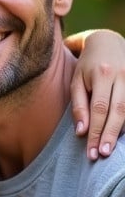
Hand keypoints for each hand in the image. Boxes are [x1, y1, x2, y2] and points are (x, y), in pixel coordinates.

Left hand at [68, 29, 124, 159]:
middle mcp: (122, 76)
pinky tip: (122, 135)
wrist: (108, 41)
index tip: (92, 151)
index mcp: (102, 74)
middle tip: (102, 154)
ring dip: (121, 131)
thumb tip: (81, 132)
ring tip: (112, 149)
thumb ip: (78, 105)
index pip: (99, 109)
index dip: (96, 132)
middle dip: (110, 135)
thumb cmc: (87, 65)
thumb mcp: (76, 80)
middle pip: (118, 112)